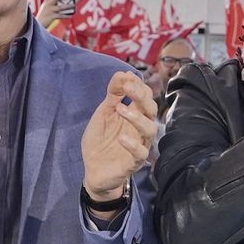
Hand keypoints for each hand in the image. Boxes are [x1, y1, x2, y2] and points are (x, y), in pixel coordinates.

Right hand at [36, 0, 73, 28]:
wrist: (38, 24)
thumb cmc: (44, 15)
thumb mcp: (46, 8)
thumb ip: (53, 4)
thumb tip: (64, 3)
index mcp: (46, 2)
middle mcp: (47, 5)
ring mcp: (49, 11)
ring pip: (60, 7)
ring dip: (68, 6)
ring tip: (74, 5)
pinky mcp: (51, 17)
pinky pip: (61, 16)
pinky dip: (66, 15)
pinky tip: (71, 15)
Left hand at [82, 72, 158, 200]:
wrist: (93, 170)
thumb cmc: (100, 140)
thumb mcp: (103, 114)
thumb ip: (113, 95)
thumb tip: (123, 73)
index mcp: (135, 114)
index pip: (144, 96)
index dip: (138, 85)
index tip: (126, 77)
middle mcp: (140, 128)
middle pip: (151, 109)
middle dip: (141, 96)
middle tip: (127, 87)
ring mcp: (139, 145)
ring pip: (150, 129)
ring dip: (137, 117)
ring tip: (121, 109)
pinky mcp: (134, 162)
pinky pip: (140, 153)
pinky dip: (132, 144)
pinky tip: (121, 137)